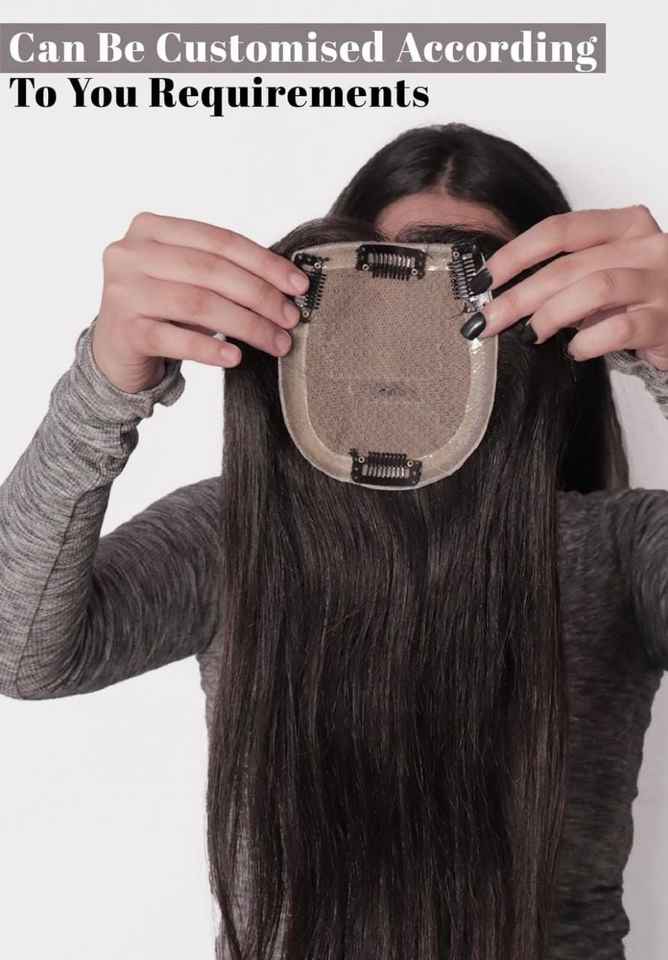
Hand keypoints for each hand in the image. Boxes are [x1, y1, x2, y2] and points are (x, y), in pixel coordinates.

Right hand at [93, 212, 309, 392]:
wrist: (113, 352)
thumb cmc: (161, 311)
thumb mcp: (187, 280)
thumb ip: (225, 271)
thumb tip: (289, 284)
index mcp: (151, 228)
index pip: (220, 240)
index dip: (264, 262)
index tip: (298, 285)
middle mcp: (131, 253)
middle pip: (213, 271)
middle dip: (261, 296)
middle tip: (290, 319)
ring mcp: (124, 291)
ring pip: (200, 304)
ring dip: (246, 325)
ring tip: (276, 342)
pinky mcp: (124, 330)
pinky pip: (178, 339)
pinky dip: (211, 350)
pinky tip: (236, 358)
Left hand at [478, 205, 667, 370]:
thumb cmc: (640, 299)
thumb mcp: (606, 271)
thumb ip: (567, 273)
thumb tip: (502, 294)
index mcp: (626, 225)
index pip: (560, 230)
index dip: (516, 254)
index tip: (484, 280)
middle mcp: (646, 246)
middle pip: (569, 265)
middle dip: (520, 296)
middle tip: (489, 320)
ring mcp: (661, 282)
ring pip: (595, 289)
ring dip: (552, 315)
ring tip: (532, 335)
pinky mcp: (667, 320)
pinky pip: (619, 329)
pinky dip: (588, 341)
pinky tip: (575, 350)